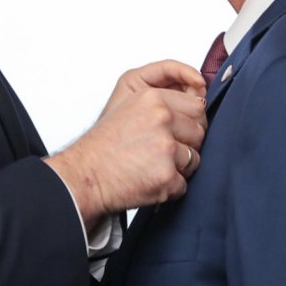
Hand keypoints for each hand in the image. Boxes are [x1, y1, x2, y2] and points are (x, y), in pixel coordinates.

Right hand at [45, 63, 207, 230]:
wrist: (85, 176)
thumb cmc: (104, 145)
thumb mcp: (130, 106)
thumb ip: (164, 102)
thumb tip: (200, 103)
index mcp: (153, 98)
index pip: (196, 105)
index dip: (189, 120)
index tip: (179, 130)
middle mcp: (161, 119)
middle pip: (200, 131)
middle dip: (186, 143)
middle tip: (161, 151)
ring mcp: (166, 148)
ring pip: (195, 158)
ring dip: (179, 167)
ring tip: (152, 166)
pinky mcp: (167, 177)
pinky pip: (184, 184)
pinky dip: (169, 187)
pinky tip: (148, 181)